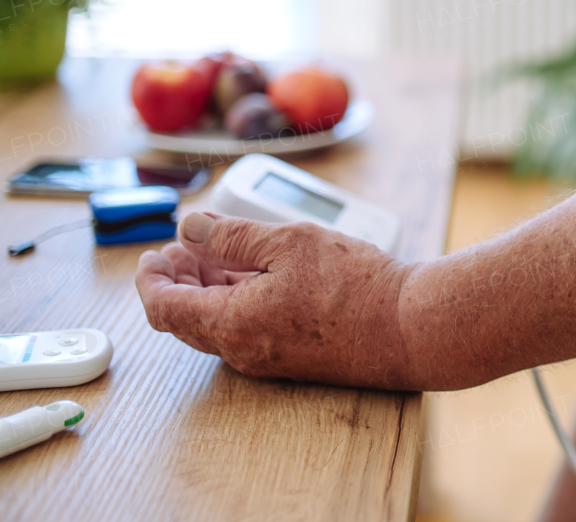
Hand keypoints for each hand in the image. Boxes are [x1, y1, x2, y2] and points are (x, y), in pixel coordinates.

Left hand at [136, 212, 416, 388]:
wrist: (411, 327)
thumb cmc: (357, 286)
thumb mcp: (289, 242)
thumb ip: (233, 236)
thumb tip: (191, 228)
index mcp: (232, 323)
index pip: (165, 307)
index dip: (152, 279)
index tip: (152, 254)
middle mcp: (243, 350)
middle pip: (187, 319)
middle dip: (178, 280)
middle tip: (183, 248)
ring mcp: (269, 358)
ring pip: (218, 325)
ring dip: (209, 289)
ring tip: (218, 254)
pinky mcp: (294, 358)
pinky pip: (247, 331)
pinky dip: (236, 301)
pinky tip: (255, 276)